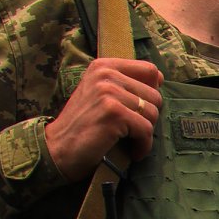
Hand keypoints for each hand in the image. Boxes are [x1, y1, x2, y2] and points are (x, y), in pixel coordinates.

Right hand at [45, 58, 163, 179]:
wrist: (57, 149)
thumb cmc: (83, 126)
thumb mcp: (100, 94)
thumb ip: (125, 83)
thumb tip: (160, 79)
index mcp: (104, 66)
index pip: (150, 70)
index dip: (153, 92)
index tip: (143, 109)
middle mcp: (106, 75)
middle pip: (155, 95)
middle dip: (148, 118)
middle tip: (132, 130)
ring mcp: (109, 92)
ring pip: (152, 113)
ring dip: (145, 133)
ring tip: (130, 141)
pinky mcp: (113, 113)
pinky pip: (146, 130)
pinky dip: (143, 146)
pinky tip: (132, 151)